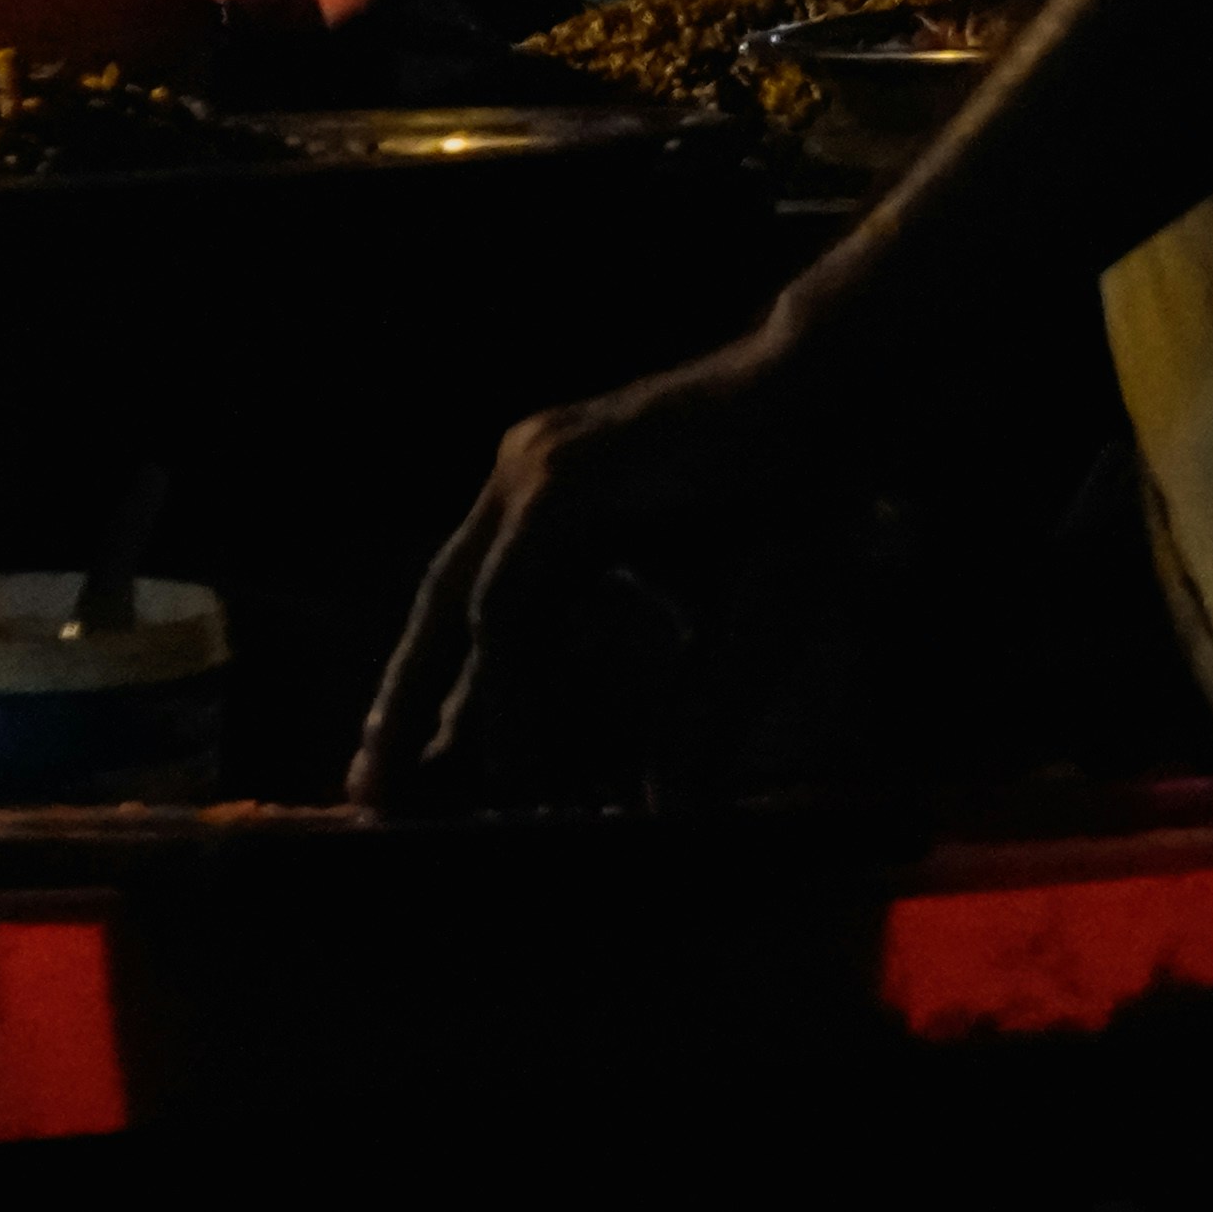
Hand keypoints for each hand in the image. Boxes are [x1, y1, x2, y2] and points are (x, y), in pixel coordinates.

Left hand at [354, 325, 843, 814]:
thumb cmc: (798, 505)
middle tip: (370, 797)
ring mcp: (537, 471)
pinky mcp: (562, 478)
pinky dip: (506, 677)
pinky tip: (513, 748)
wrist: (842, 401)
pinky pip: (508, 598)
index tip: (420, 777)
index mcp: (557, 512)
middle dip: (405, 704)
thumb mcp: (731, 633)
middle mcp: (529, 484)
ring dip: (438, 703)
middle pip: (443, 609)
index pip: (476, 614)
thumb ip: (689, 715)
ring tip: (420, 789)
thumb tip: (666, 810)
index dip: (445, 695)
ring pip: (462, 606)